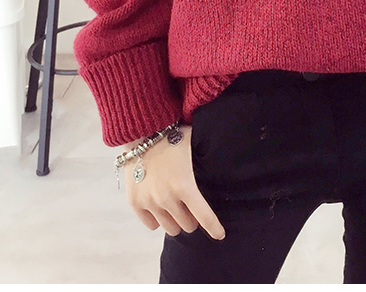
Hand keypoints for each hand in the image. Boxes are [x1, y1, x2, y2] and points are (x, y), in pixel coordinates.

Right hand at [123, 124, 225, 240]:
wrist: (141, 132)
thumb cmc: (171, 135)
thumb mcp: (194, 145)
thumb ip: (206, 157)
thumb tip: (230, 151)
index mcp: (185, 185)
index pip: (204, 217)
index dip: (214, 228)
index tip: (220, 235)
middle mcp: (167, 198)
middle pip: (187, 225)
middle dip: (192, 218)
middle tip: (191, 207)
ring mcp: (149, 202)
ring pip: (170, 228)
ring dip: (176, 221)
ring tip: (176, 208)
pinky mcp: (135, 203)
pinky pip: (151, 225)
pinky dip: (157, 219)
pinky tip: (160, 207)